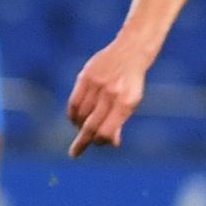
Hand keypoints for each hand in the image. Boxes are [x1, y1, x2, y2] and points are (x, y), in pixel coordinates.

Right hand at [66, 37, 152, 155]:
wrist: (130, 51)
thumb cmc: (131, 82)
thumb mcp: (132, 102)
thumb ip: (119, 122)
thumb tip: (112, 144)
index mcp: (126, 103)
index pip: (107, 131)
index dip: (101, 141)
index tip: (98, 143)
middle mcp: (111, 95)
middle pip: (91, 126)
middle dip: (82, 142)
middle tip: (74, 154)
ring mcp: (96, 85)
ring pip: (80, 116)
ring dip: (79, 127)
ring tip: (82, 129)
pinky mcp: (85, 77)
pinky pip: (73, 103)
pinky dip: (73, 114)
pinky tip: (75, 118)